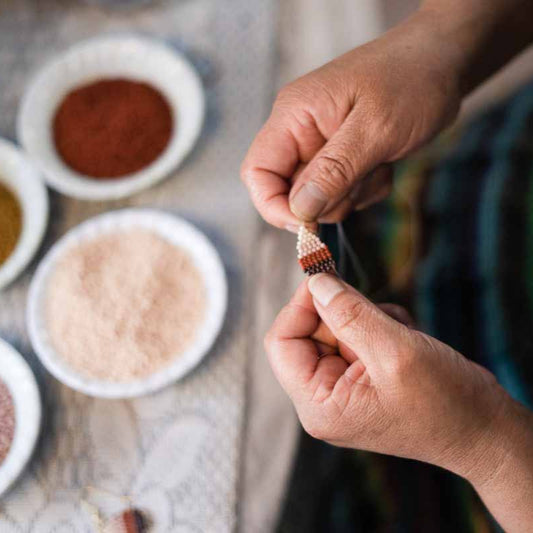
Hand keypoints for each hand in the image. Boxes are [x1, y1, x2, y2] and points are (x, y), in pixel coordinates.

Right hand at [241, 10, 460, 229]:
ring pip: (321, 199)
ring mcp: (321, 147)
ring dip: (353, 194)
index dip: (274, 206)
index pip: (257, 173)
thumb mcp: (375, 128)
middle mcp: (300, 133)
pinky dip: (366, 188)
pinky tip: (385, 162)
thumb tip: (300, 209)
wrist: (444, 62)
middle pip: (290, 192)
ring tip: (378, 161)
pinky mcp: (342, 159)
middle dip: (328, 199)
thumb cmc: (412, 79)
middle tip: (362, 176)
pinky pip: (344, 194)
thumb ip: (334, 171)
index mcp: (294, 116)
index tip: (307, 225)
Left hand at [265, 274, 513, 477]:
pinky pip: (358, 333)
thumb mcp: (395, 352)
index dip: (299, 305)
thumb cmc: (445, 404)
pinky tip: (409, 341)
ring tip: (403, 335)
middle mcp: (323, 397)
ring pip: (336, 326)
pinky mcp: (364, 375)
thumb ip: (350, 314)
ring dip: (370, 319)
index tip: (325, 278)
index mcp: (318, 403)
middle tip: (379, 313)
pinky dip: (383, 325)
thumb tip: (316, 281)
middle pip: (309, 331)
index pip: (281, 342)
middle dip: (345, 313)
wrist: (485, 431)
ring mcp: (344, 386)